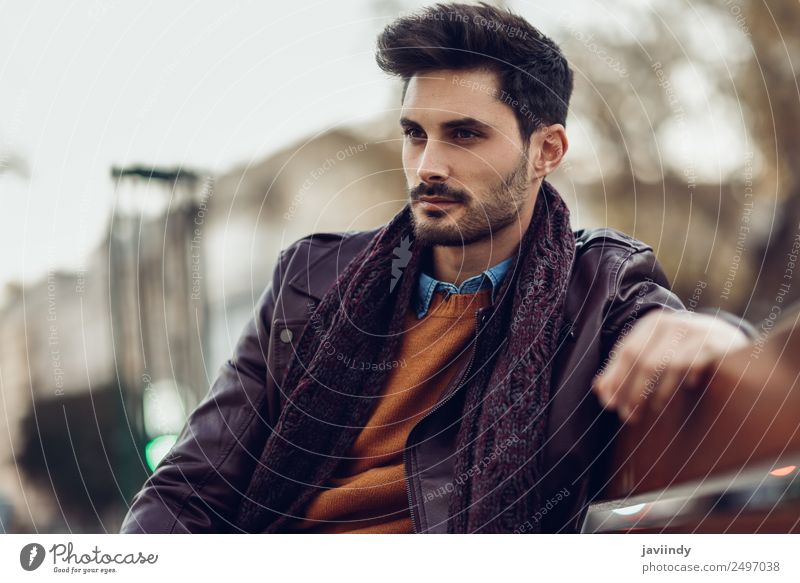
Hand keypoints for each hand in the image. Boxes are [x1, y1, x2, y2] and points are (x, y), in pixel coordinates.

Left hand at [592, 308, 749, 422]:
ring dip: (653, 394)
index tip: (610, 404)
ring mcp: (694, 332)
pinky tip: (681, 393)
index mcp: (651, 324)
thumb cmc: (682, 349)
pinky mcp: (714, 344)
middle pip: (642, 360)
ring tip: (648, 412)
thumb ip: (625, 369)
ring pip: (664, 365)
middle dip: (632, 390)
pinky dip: (681, 383)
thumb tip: (600, 391)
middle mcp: (671, 324)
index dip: (615, 379)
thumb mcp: (653, 352)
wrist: (728, 335)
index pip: (626, 352)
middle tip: (628, 415)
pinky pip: (691, 366)